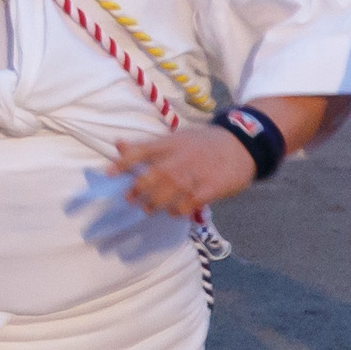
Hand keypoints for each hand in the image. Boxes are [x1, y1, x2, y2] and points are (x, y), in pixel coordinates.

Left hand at [113, 120, 262, 219]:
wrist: (242, 145)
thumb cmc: (203, 143)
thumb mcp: (176, 138)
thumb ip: (148, 145)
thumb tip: (118, 145)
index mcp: (170, 143)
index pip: (141, 151)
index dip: (123, 162)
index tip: (108, 174)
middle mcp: (180, 157)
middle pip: (153, 176)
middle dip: (138, 190)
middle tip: (130, 199)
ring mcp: (196, 173)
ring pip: (169, 192)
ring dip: (155, 204)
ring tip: (149, 208)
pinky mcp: (212, 187)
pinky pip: (190, 203)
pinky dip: (179, 210)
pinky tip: (174, 211)